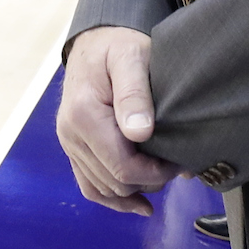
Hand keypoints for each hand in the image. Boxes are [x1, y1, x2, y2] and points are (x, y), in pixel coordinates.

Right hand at [57, 27, 179, 214]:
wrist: (95, 43)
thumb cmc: (117, 46)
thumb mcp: (131, 58)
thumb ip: (134, 93)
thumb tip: (139, 133)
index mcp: (83, 115)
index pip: (121, 165)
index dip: (154, 173)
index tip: (179, 162)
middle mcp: (70, 134)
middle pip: (114, 181)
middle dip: (149, 181)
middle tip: (178, 165)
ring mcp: (69, 143)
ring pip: (103, 188)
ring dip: (135, 190)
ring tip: (163, 178)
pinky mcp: (73, 148)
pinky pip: (89, 185)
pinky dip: (114, 200)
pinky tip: (140, 204)